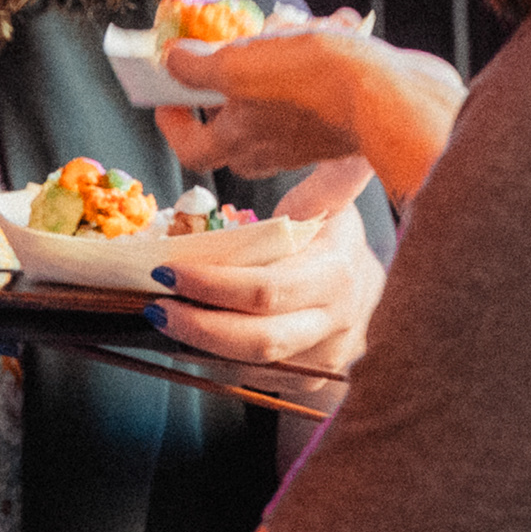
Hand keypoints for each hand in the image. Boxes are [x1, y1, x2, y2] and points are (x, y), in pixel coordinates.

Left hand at [146, 165, 385, 371]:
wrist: (376, 294)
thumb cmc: (335, 242)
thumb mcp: (332, 206)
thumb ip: (327, 184)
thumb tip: (341, 151)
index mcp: (336, 271)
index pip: (266, 287)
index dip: (212, 285)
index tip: (166, 271)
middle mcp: (336, 320)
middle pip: (258, 338)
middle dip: (197, 325)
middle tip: (154, 307)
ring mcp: (325, 358)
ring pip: (253, 364)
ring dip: (199, 346)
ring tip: (164, 321)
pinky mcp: (310, 381)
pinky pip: (255, 376)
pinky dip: (216, 360)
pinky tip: (189, 342)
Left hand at [156, 29, 464, 204]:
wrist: (394, 95)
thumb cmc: (313, 83)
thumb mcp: (240, 64)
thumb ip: (198, 67)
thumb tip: (171, 61)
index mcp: (238, 141)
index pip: (191, 149)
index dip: (172, 124)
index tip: (166, 98)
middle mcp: (271, 148)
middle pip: (234, 130)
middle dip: (227, 89)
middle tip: (228, 55)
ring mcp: (309, 139)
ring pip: (279, 103)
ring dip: (279, 63)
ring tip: (288, 27)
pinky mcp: (343, 123)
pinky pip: (320, 90)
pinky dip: (320, 57)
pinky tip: (333, 28)